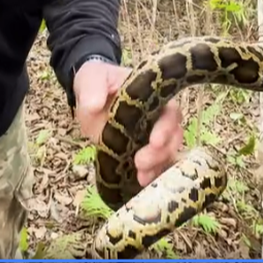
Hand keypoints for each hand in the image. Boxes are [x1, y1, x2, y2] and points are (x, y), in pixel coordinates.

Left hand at [73, 60, 184, 186]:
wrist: (89, 96)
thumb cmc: (96, 82)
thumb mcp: (91, 79)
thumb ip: (92, 89)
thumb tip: (93, 105)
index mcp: (151, 97)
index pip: (170, 112)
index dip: (167, 128)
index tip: (154, 141)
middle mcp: (158, 117)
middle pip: (173, 136)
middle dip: (161, 152)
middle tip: (141, 162)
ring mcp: (150, 135)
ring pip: (167, 153)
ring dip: (158, 166)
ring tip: (142, 177)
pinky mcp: (140, 150)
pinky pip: (155, 164)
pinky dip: (152, 174)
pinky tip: (142, 183)